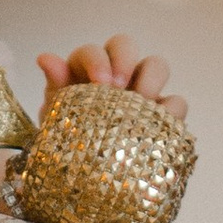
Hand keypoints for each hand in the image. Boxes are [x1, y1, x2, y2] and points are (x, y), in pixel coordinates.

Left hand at [35, 33, 187, 125]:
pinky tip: (159, 128)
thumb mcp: (58, 115)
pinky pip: (177, 102)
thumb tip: (45, 58)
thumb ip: (55, 86)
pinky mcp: (163, 114)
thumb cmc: (68, 138)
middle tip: (118, 88)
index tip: (99, 81)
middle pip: (126, 45)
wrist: (84, 177)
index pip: (93, 51)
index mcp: (86, 69)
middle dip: (124, 60)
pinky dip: (172, 110)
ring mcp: (142, 91)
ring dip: (152, 78)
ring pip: (157, 65)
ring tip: (142, 102)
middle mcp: (116, 73)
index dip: (97, 60)